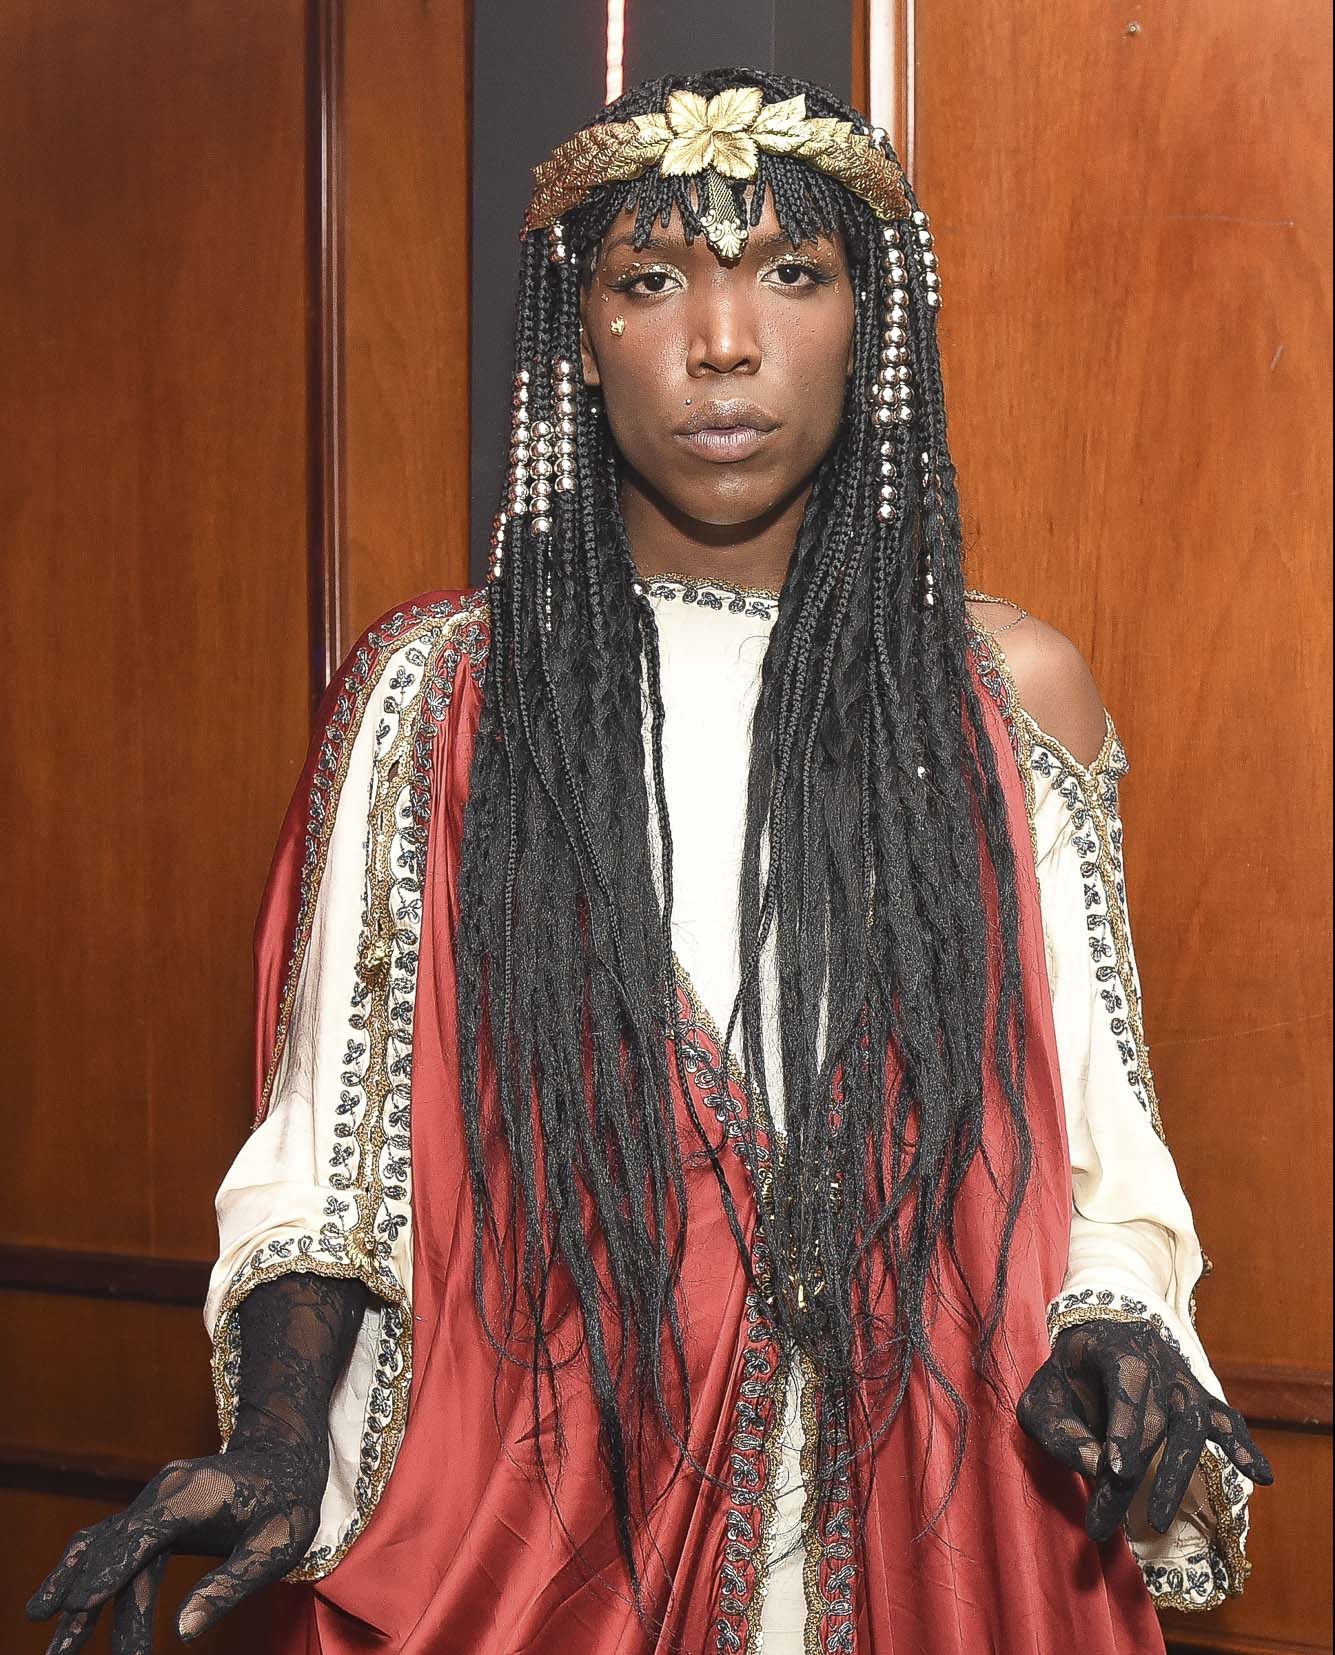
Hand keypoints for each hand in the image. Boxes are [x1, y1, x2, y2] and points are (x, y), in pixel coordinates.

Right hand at [25, 1438, 325, 1652]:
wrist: (283, 1457)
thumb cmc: (286, 1502)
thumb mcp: (276, 1545)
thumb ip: (230, 1584)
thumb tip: (183, 1630)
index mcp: (195, 1493)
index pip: (143, 1535)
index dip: (109, 1571)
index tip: (77, 1606)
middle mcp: (164, 1491)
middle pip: (117, 1551)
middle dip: (87, 1605)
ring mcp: (152, 1500)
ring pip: (103, 1548)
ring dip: (74, 1593)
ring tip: (55, 1646)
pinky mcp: (150, 1513)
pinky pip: (108, 1542)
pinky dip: (83, 1571)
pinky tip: (61, 1603)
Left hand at [1017, 1317, 1273, 1541]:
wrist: (1093, 1343)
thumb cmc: (1064, 1379)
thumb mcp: (1042, 1399)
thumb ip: (1060, 1431)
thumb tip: (1094, 1468)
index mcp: (1112, 1345)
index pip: (1127, 1378)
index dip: (1125, 1423)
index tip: (1117, 1470)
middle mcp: (1154, 1357)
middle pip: (1156, 1414)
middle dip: (1133, 1470)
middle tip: (1106, 1519)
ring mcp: (1181, 1378)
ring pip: (1193, 1420)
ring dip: (1177, 1471)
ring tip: (1158, 1518)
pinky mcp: (1199, 1400)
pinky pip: (1227, 1421)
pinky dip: (1244, 1447)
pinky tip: (1262, 1476)